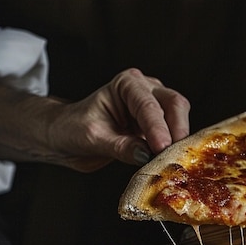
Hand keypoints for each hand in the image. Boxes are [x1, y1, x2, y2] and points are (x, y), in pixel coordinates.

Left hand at [0, 68, 190, 171]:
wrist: (66, 136)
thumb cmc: (73, 129)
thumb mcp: (93, 139)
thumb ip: (121, 146)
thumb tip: (147, 155)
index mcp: (126, 84)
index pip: (148, 106)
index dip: (158, 128)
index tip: (161, 148)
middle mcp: (145, 89)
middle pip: (174, 104)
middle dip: (177, 129)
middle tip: (175, 154)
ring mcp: (155, 105)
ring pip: (180, 116)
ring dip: (179, 138)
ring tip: (174, 159)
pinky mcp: (159, 124)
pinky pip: (174, 132)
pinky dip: (176, 146)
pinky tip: (171, 160)